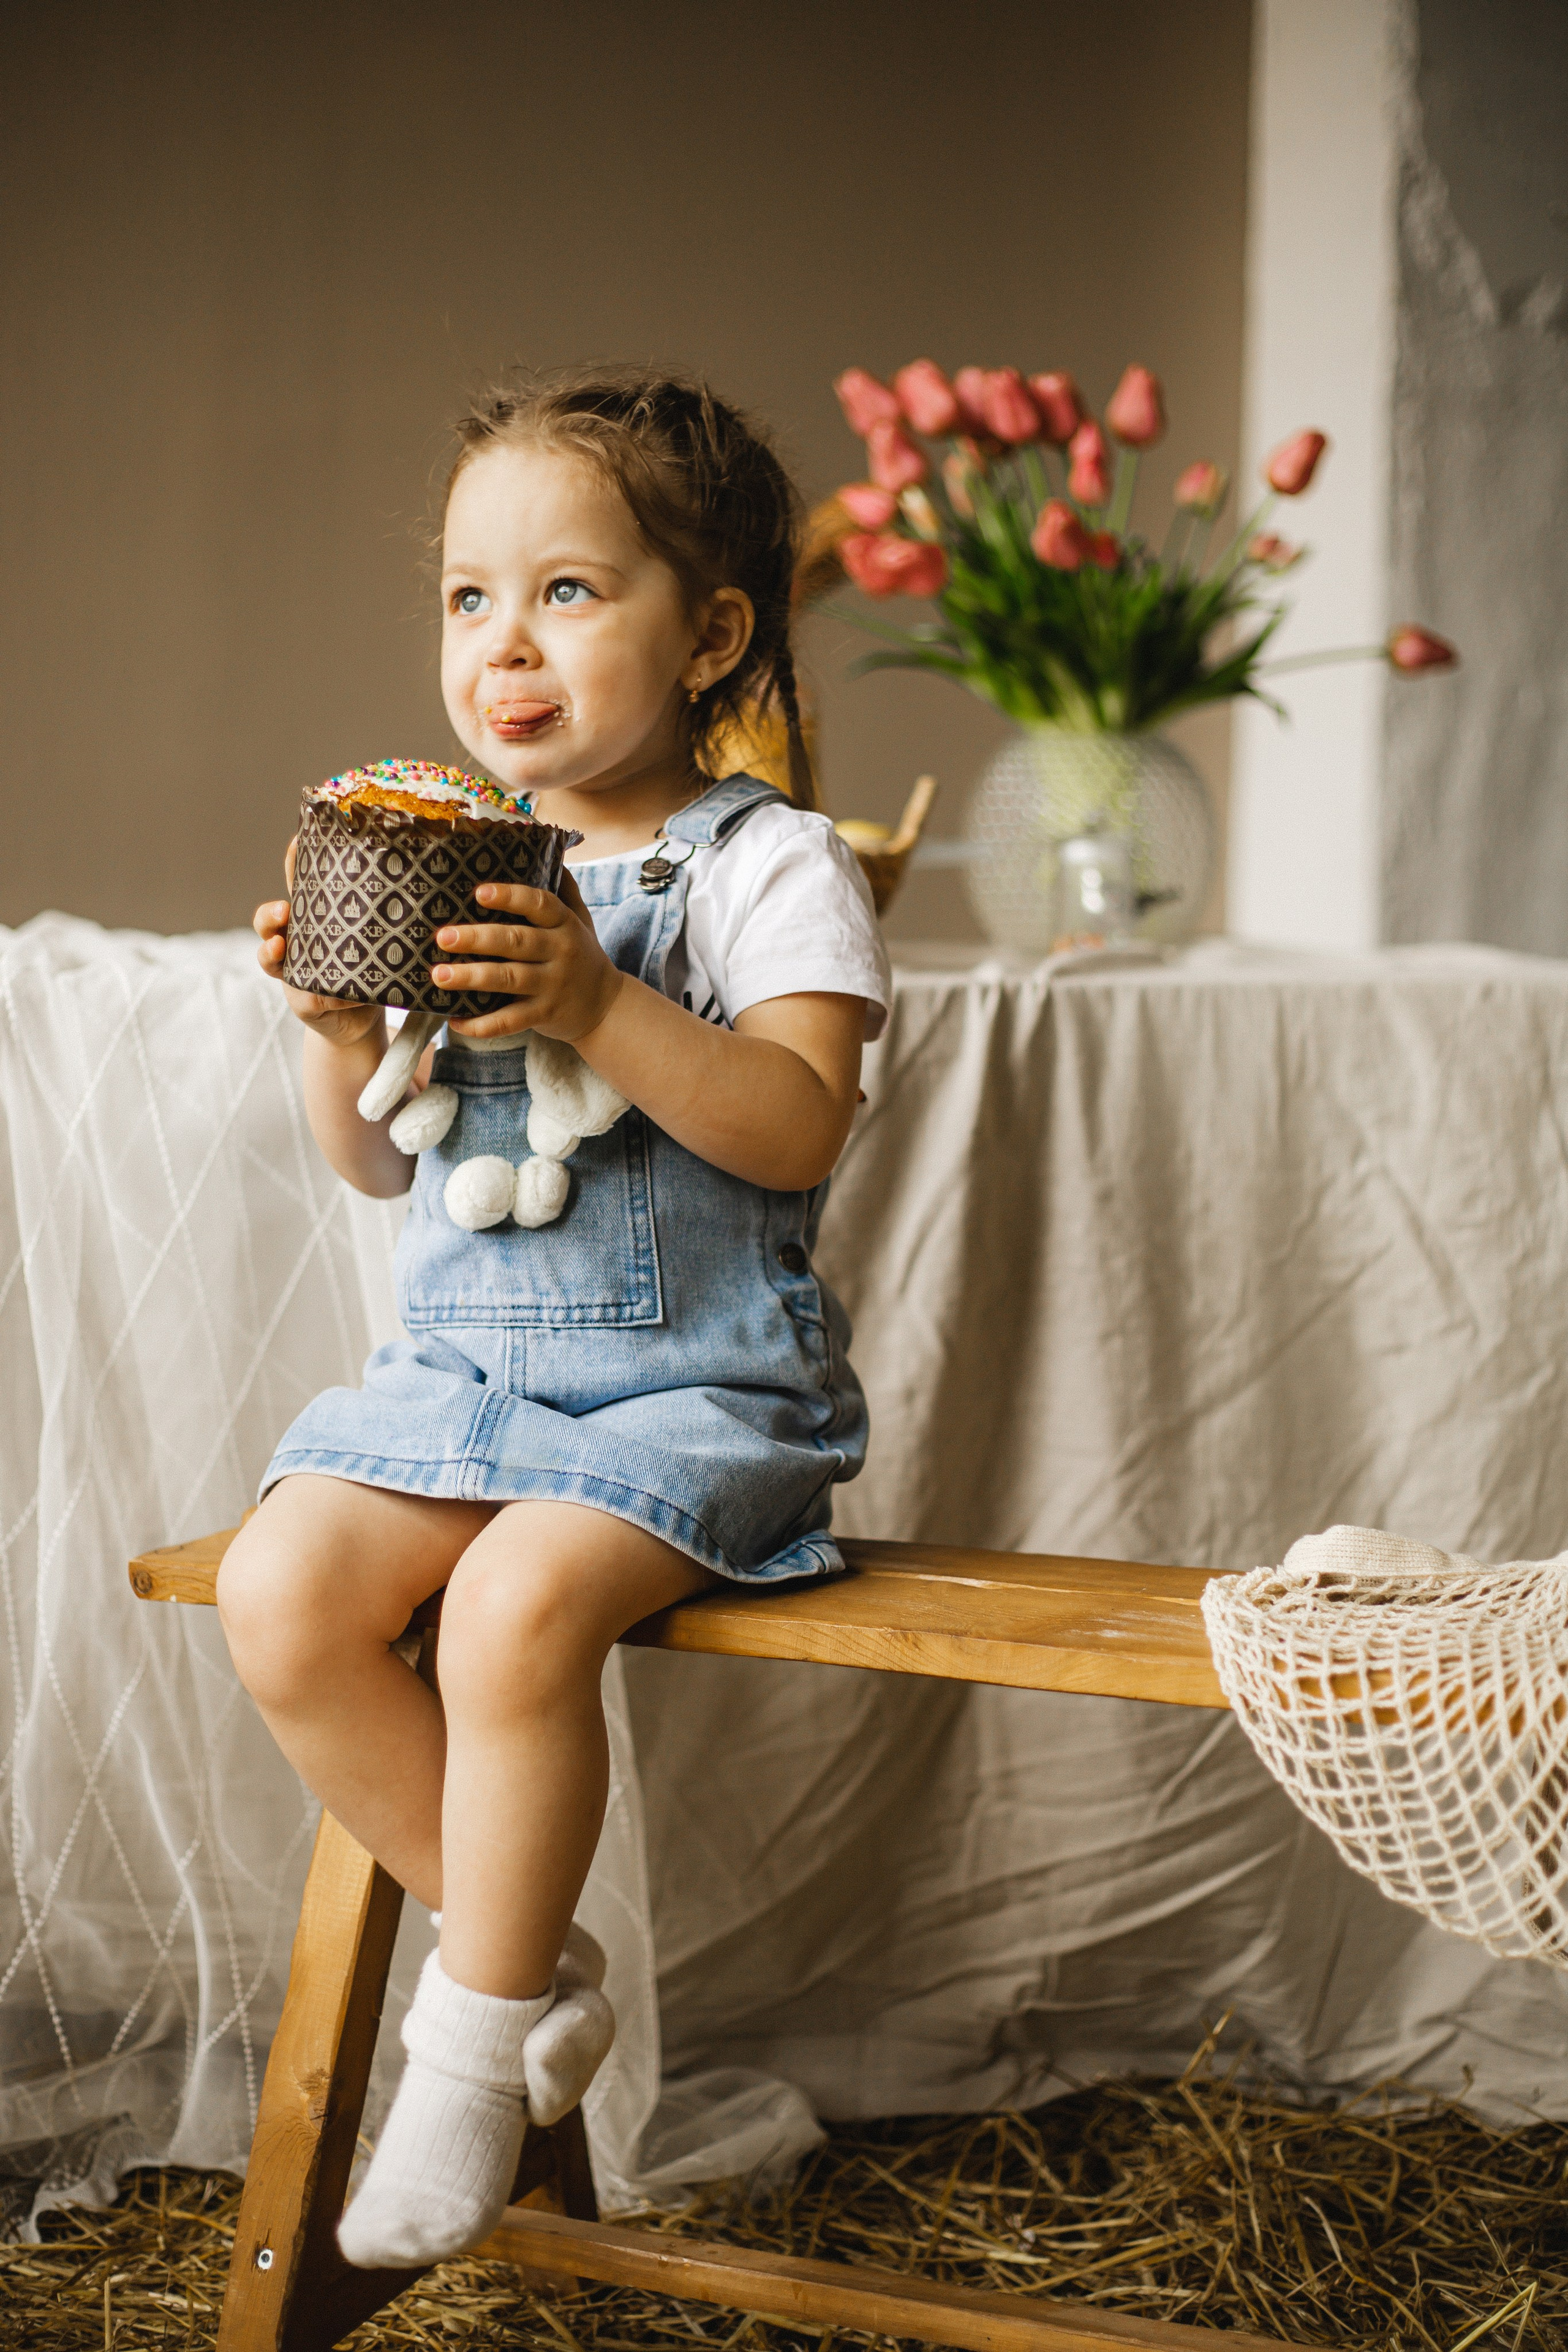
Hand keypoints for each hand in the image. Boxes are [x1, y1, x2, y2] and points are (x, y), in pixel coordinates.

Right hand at [253, 837, 383, 1048]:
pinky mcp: (304, 1000)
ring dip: (270, 950)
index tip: (297, 842)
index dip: (292, 863)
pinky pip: (304, 996)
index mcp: (311, 917)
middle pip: (268, 920)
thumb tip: (417, 879)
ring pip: (269, 956)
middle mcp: (295, 941)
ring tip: (279, 947)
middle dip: (270, 913)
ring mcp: (293, 970)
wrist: (363, 1015)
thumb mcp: (376, 934)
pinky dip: (318, 994)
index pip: (297, 884)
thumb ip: (383, 913)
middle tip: (284, 909)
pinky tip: (333, 994)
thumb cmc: (370, 965)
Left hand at [435, 869, 623, 1042]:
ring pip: (509, 980)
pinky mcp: (544, 1014)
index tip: (479, 892)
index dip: (511, 897)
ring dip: (471, 978)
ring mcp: (552, 986)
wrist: (605, 1006)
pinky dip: (482, 1025)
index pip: (540, 905)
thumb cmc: (581, 955)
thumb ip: (563, 890)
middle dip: (477, 938)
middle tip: (443, 936)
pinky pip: (510, 1020)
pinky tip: (455, 1021)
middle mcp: (560, 953)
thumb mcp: (580, 920)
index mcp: (565, 925)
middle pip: (516, 942)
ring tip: (439, 976)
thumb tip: (547, 848)